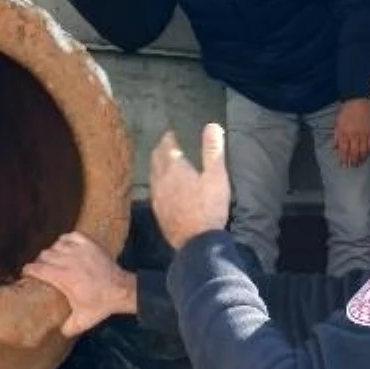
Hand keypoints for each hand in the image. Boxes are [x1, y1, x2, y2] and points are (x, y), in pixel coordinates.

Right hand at [21, 232, 136, 337]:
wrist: (121, 290)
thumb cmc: (101, 304)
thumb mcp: (82, 320)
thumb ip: (68, 328)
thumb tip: (59, 332)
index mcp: (62, 277)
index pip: (37, 268)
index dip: (28, 270)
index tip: (26, 273)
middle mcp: (68, 261)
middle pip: (44, 255)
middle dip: (40, 262)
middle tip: (42, 269)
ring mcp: (79, 250)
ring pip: (56, 245)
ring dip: (53, 251)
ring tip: (54, 259)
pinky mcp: (90, 244)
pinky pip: (71, 236)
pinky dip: (66, 239)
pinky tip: (66, 246)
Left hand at [150, 123, 230, 249]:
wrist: (196, 242)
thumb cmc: (209, 208)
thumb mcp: (216, 177)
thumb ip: (212, 151)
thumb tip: (211, 126)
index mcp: (174, 168)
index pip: (167, 146)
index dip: (169, 137)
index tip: (173, 132)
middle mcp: (160, 180)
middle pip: (156, 158)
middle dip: (161, 149)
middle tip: (168, 144)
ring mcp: (157, 196)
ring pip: (153, 174)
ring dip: (158, 165)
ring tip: (165, 161)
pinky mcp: (158, 210)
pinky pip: (154, 189)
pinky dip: (158, 181)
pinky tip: (164, 186)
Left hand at [333, 97, 369, 166]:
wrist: (358, 100)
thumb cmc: (346, 110)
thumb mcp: (337, 122)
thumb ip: (337, 136)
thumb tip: (335, 148)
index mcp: (344, 133)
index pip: (344, 149)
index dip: (343, 158)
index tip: (343, 165)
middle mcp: (354, 135)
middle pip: (354, 152)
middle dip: (352, 161)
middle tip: (351, 166)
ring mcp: (364, 134)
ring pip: (363, 150)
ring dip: (361, 158)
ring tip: (359, 163)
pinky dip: (369, 151)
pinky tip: (367, 155)